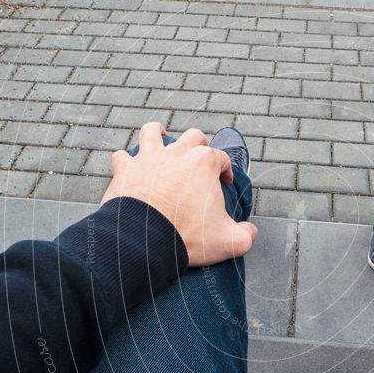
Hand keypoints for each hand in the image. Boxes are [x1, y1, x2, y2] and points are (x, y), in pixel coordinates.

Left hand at [101, 123, 257, 265]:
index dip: (226, 170)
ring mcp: (148, 158)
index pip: (222, 158)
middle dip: (200, 145)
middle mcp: (177, 153)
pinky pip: (123, 156)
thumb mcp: (229, 241)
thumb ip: (245, 235)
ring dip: (159, 134)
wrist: (144, 241)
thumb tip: (250, 232)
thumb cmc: (187, 237)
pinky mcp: (126, 169)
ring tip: (162, 140)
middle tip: (200, 161)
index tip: (225, 183)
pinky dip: (126, 160)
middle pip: (193, 137)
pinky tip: (130, 167)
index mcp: (204, 164)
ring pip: (153, 132)